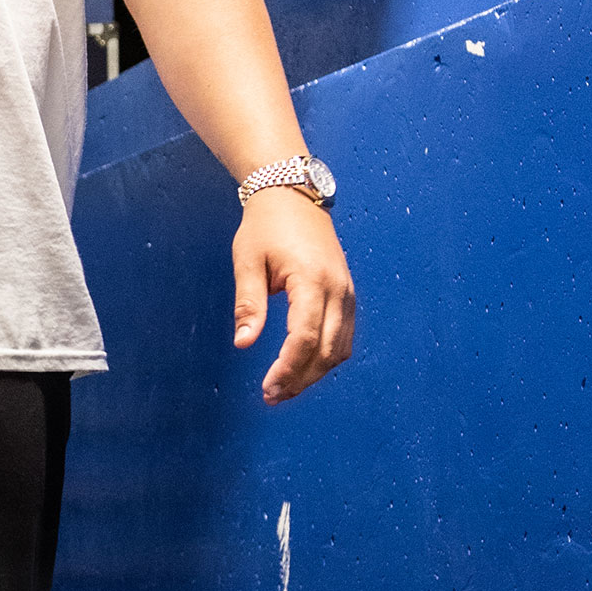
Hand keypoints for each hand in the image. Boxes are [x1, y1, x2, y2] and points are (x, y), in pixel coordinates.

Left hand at [232, 189, 355, 402]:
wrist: (293, 195)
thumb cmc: (266, 226)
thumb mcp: (248, 261)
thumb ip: (249, 304)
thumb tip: (244, 343)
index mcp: (312, 280)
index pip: (304, 337)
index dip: (287, 368)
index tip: (268, 388)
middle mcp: (338, 289)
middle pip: (326, 350)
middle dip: (300, 378)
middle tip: (272, 395)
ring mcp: (347, 292)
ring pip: (339, 348)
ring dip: (314, 373)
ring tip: (285, 387)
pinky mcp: (347, 295)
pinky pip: (344, 336)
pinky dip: (325, 357)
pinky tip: (302, 366)